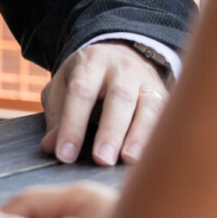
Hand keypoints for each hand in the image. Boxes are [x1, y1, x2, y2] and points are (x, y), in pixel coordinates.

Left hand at [40, 41, 168, 165]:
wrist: (120, 57)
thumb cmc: (86, 79)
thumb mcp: (63, 87)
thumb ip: (57, 116)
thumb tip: (50, 146)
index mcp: (92, 61)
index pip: (81, 92)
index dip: (72, 125)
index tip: (65, 155)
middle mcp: (123, 68)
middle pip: (118, 97)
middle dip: (110, 130)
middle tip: (101, 159)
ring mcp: (147, 81)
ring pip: (148, 107)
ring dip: (140, 136)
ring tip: (130, 160)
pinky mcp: (165, 97)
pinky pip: (166, 118)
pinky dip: (158, 138)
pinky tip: (150, 158)